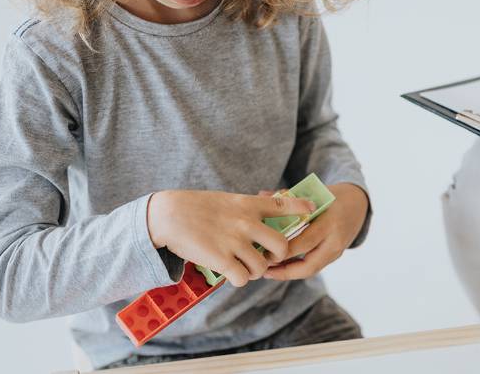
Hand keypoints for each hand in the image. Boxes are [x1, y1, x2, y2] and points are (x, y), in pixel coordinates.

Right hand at [147, 190, 316, 286]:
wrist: (168, 215)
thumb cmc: (195, 207)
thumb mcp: (226, 200)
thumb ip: (246, 209)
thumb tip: (261, 222)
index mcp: (248, 204)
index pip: (284, 204)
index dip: (301, 208)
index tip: (311, 211)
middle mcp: (247, 223)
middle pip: (281, 245)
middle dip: (278, 256)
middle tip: (267, 258)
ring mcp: (235, 241)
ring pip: (262, 267)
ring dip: (254, 271)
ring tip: (242, 267)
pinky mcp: (221, 259)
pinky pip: (242, 278)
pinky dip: (239, 280)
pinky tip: (231, 274)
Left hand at [263, 183, 368, 280]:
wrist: (358, 204)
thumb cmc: (332, 196)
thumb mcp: (314, 192)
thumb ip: (288, 196)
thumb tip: (260, 196)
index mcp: (329, 222)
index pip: (305, 243)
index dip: (283, 252)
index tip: (263, 252)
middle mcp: (335, 240)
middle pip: (309, 264)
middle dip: (284, 270)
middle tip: (264, 268)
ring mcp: (337, 251)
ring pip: (311, 270)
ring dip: (289, 273)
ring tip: (268, 271)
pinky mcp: (335, 256)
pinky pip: (314, 267)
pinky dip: (297, 268)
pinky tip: (280, 267)